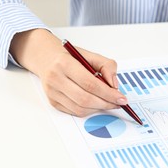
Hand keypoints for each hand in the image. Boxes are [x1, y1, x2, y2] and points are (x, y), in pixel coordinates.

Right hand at [10, 29, 126, 116]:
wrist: (46, 58)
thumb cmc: (69, 57)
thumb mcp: (90, 55)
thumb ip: (107, 66)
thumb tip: (114, 85)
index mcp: (64, 64)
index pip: (90, 83)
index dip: (108, 93)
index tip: (121, 98)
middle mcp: (55, 78)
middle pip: (85, 99)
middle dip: (105, 103)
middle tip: (117, 103)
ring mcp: (52, 92)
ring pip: (80, 108)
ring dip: (98, 108)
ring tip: (108, 103)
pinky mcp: (53, 102)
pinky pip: (74, 112)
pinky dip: (89, 110)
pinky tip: (96, 104)